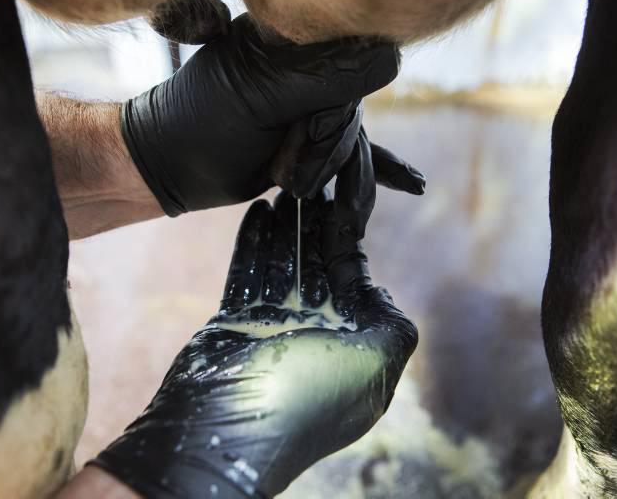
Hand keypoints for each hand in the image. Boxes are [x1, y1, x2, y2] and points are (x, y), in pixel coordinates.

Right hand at [90, 191, 417, 497]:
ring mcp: (272, 329)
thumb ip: (392, 327)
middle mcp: (312, 336)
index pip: (352, 282)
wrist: (224, 432)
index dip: (348, 241)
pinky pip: (246, 274)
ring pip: (281, 266)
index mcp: (348, 346)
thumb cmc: (306, 398)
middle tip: (312, 184)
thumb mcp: (374, 367)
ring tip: (284, 188)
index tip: (343, 201)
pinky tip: (258, 211)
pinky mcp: (236, 324)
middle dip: (315, 228)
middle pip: (316, 268)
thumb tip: (383, 294)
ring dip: (284, 228)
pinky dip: (253, 243)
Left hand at [122, 14, 423, 235]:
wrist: (172, 167)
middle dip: (322, 151)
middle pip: (352, 113)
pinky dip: (384, 170)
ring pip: (354, 143)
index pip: (349, 65)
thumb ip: (323, 75)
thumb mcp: (260, 94)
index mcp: (292, 40)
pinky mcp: (315, 142)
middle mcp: (311, 68)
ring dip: (332, 172)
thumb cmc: (202, 124)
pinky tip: (414, 184)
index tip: (297, 131)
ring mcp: (315, 107)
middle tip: (284, 173)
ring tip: (302, 187)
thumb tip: (392, 56)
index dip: (330, 111)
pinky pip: (360, 154)